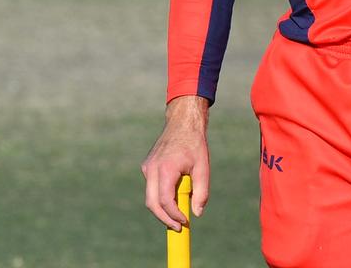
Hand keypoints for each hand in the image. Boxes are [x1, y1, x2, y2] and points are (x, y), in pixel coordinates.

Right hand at [141, 95, 209, 229]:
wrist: (182, 123)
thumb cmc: (194, 144)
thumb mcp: (203, 168)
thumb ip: (201, 192)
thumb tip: (197, 213)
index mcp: (166, 169)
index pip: (165, 201)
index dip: (174, 215)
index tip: (185, 222)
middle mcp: (152, 168)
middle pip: (152, 203)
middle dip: (164, 218)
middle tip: (178, 227)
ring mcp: (147, 167)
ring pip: (150, 196)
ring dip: (162, 208)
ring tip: (178, 214)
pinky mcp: (147, 166)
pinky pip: (151, 187)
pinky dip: (160, 196)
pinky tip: (174, 196)